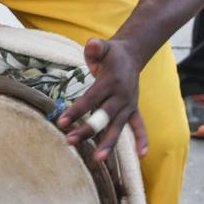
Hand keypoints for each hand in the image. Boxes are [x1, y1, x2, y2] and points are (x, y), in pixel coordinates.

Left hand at [57, 38, 148, 161]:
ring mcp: (129, 105)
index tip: (61, 121)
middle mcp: (121, 96)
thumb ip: (96, 47)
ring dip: (108, 143)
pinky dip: (142, 139)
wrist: (131, 55)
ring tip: (98, 159)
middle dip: (87, 130)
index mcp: (111, 82)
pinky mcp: (133, 110)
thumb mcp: (103, 46)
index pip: (91, 99)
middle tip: (69, 141)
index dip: (77, 110)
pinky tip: (142, 156)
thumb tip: (91, 44)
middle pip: (103, 117)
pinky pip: (139, 126)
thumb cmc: (110, 53)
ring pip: (118, 127)